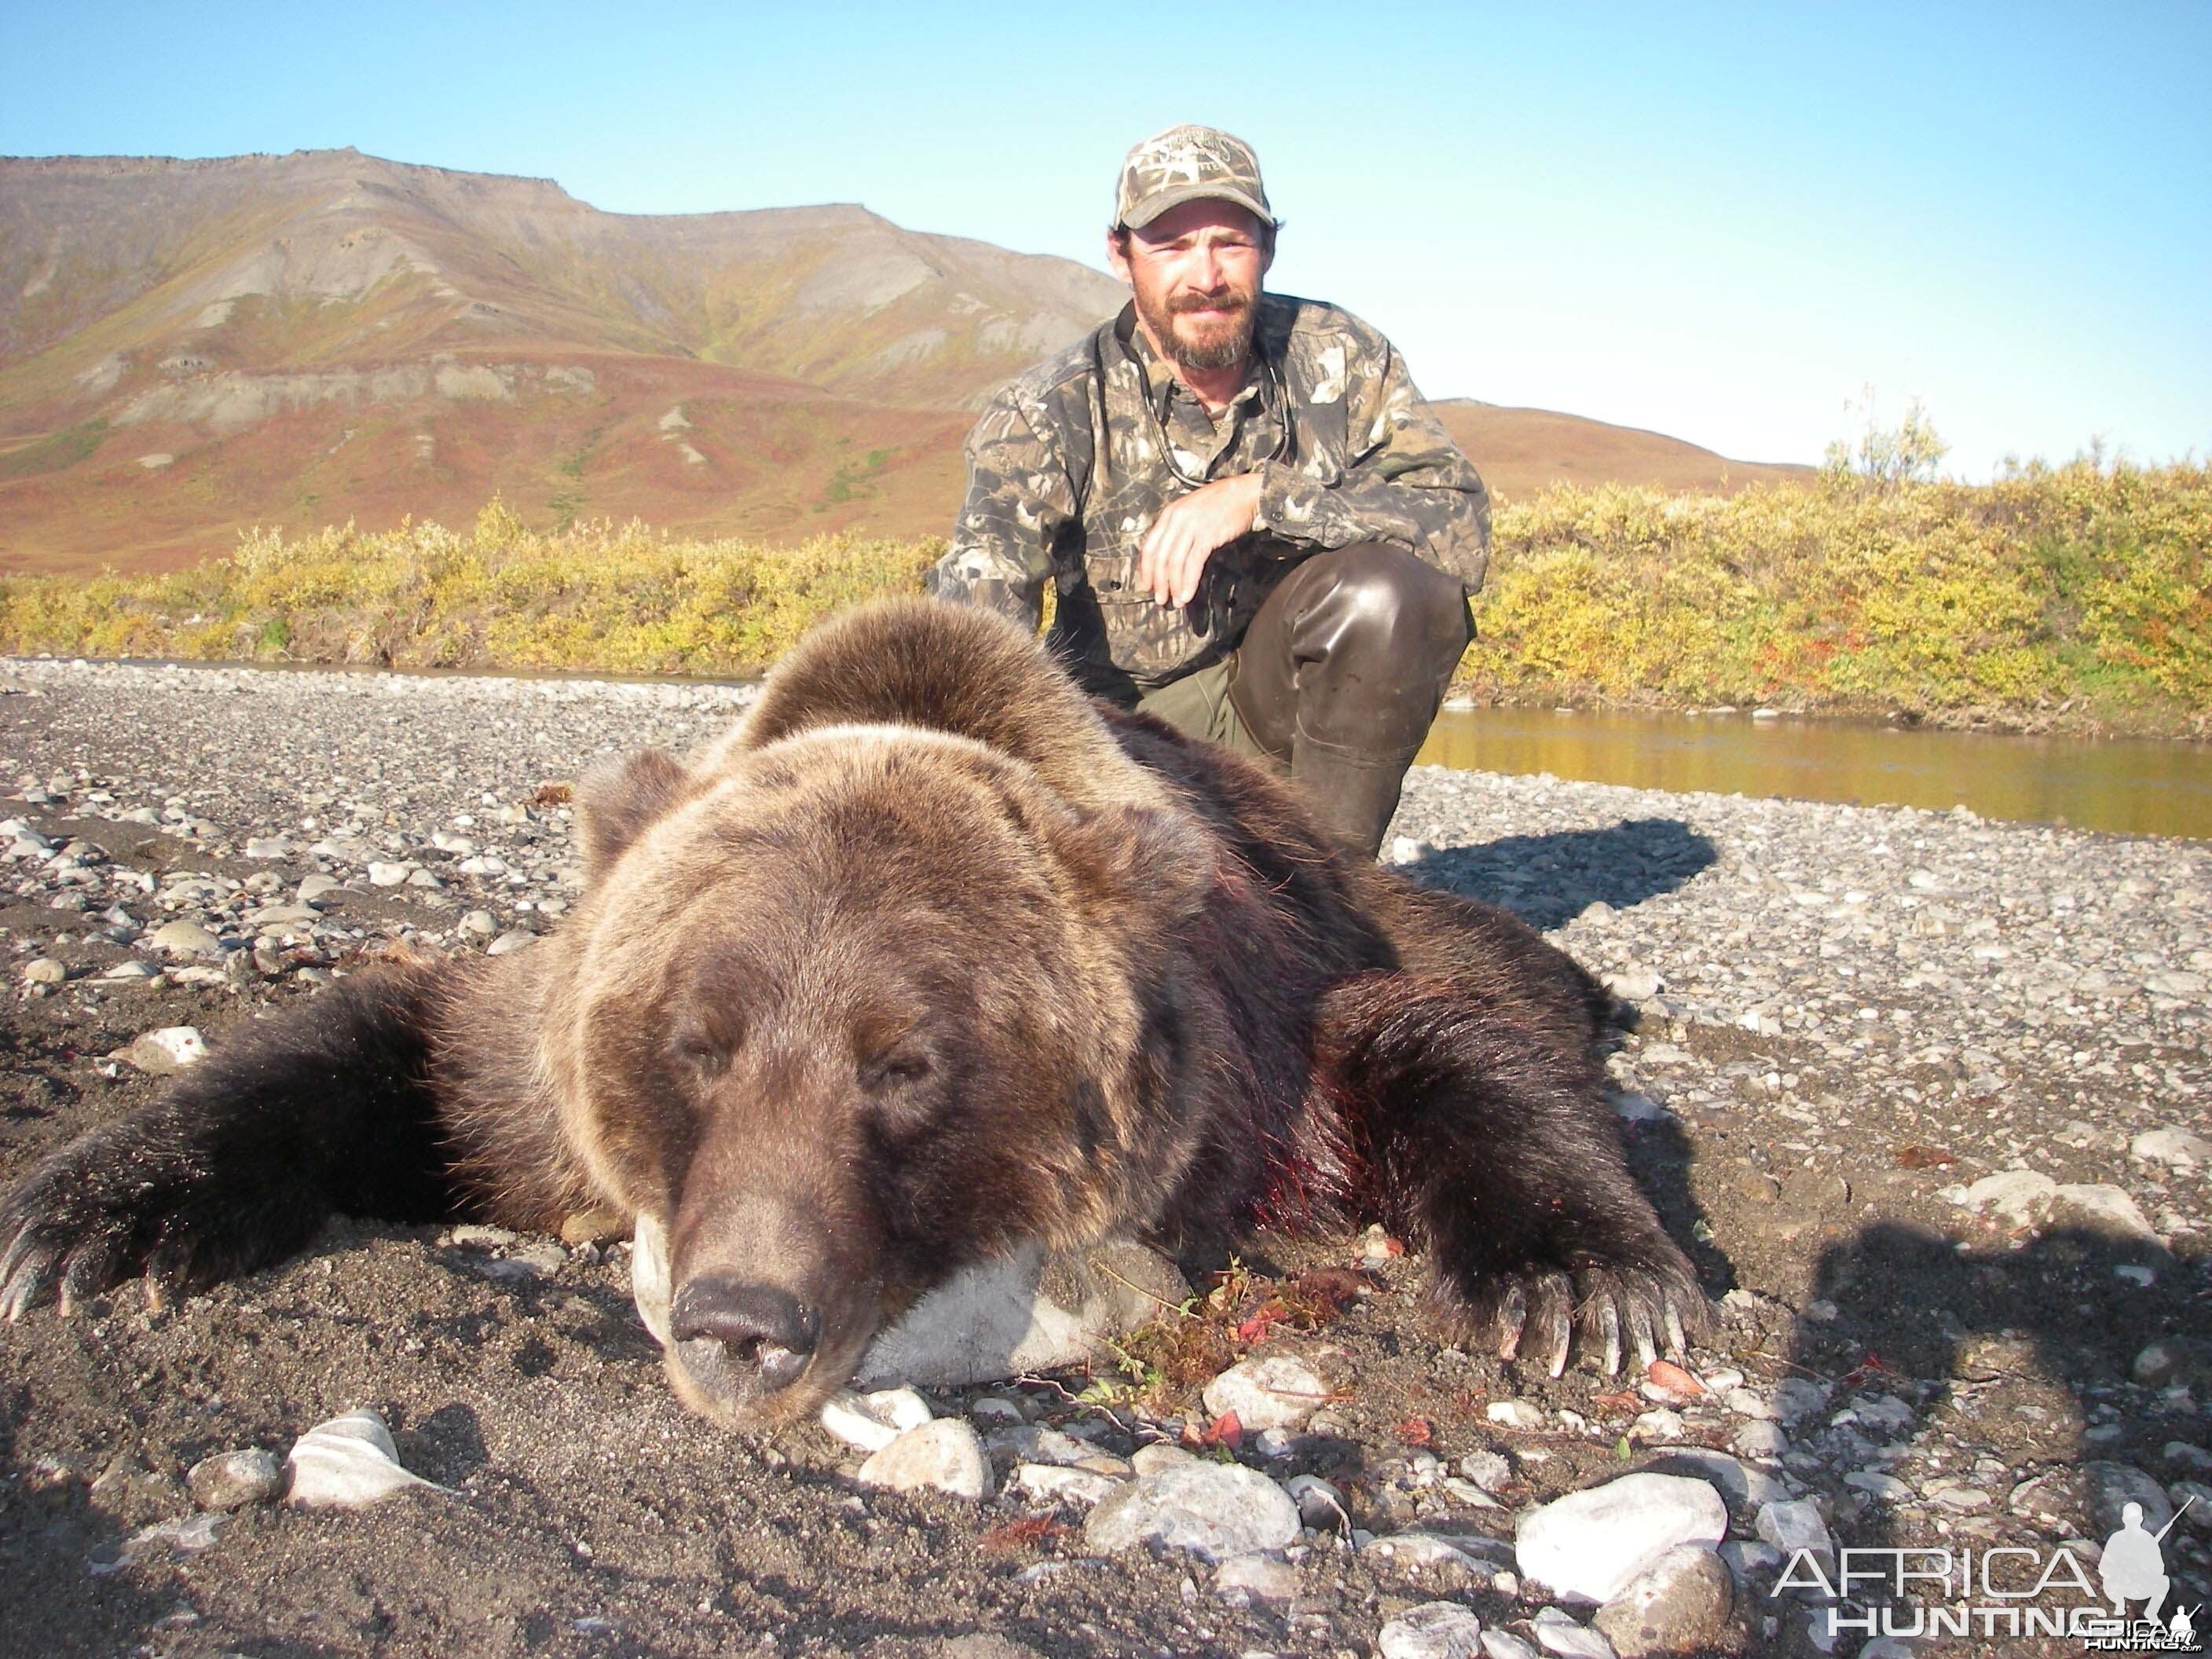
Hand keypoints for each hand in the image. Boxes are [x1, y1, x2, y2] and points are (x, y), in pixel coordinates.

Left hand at [1137, 472, 1262, 607]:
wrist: (1244, 493)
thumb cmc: (1221, 502)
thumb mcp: (1191, 510)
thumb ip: (1177, 528)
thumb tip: (1168, 553)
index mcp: (1170, 513)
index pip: (1149, 546)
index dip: (1145, 570)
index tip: (1146, 584)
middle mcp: (1177, 519)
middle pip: (1160, 557)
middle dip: (1158, 582)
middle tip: (1160, 598)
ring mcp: (1192, 527)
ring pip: (1175, 562)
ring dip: (1174, 585)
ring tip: (1176, 600)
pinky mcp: (1208, 535)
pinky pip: (1193, 563)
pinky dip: (1189, 582)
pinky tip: (1188, 593)